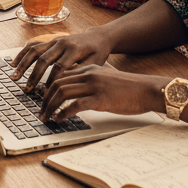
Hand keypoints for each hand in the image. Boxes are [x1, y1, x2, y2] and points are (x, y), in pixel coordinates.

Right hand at [9, 29, 113, 91]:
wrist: (97, 37)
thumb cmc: (97, 53)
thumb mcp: (96, 63)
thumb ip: (82, 72)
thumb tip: (67, 85)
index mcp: (74, 50)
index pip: (59, 67)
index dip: (51, 81)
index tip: (45, 94)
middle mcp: (61, 43)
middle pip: (44, 59)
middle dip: (34, 76)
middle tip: (27, 89)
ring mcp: (54, 41)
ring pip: (35, 50)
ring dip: (23, 64)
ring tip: (14, 76)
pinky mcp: (50, 40)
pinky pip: (33, 45)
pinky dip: (22, 54)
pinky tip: (13, 63)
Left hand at [38, 65, 165, 121]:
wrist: (146, 90)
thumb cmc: (128, 88)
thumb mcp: (105, 80)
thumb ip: (90, 82)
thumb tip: (74, 95)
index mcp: (89, 68)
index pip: (61, 75)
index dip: (48, 87)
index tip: (42, 99)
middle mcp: (89, 74)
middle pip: (57, 83)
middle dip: (45, 98)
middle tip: (40, 111)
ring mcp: (94, 86)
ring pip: (62, 92)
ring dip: (50, 106)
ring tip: (46, 117)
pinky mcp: (100, 99)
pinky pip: (75, 104)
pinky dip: (63, 112)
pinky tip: (59, 118)